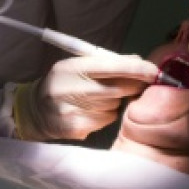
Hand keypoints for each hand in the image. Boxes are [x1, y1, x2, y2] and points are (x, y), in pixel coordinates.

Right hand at [14, 52, 160, 140]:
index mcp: (70, 68)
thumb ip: (106, 63)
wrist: (35, 111)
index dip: (135, 68)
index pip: (109, 66)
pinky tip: (91, 111)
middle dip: (132, 85)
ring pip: (113, 105)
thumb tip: (137, 60)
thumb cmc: (63, 83)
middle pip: (116, 88)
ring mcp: (72, 111)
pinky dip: (105, 115)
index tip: (153, 70)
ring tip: (97, 98)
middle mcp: (69, 88)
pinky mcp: (76, 128)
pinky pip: (106, 120)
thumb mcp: (77, 66)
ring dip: (115, 101)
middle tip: (136, 83)